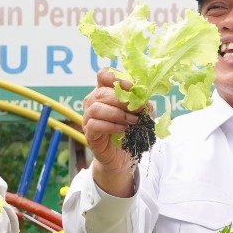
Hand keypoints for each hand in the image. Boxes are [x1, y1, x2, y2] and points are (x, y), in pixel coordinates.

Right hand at [83, 68, 143, 194]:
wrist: (124, 157)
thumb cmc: (132, 131)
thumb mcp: (143, 114)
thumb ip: (143, 103)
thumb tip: (143, 96)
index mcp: (105, 92)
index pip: (103, 75)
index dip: (115, 78)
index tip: (131, 87)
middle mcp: (93, 102)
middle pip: (101, 92)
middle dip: (122, 100)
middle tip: (137, 109)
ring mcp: (88, 118)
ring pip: (95, 107)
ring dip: (117, 113)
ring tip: (132, 121)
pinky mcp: (89, 134)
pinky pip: (94, 124)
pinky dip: (110, 125)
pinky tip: (122, 129)